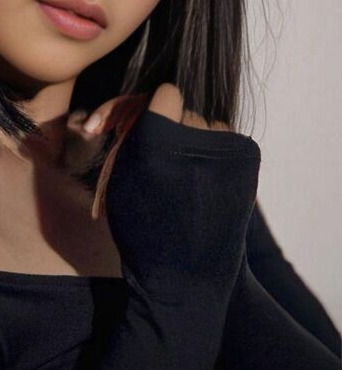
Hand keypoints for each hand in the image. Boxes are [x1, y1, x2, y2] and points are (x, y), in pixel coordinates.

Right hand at [83, 84, 260, 307]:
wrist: (185, 276)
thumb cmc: (142, 228)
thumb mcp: (121, 179)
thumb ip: (132, 136)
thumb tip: (148, 106)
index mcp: (156, 140)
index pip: (166, 93)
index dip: (156, 110)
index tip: (152, 127)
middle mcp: (194, 138)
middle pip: (186, 111)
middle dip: (175, 129)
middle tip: (168, 162)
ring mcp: (226, 150)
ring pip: (209, 124)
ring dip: (199, 140)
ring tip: (190, 175)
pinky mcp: (249, 161)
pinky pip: (229, 141)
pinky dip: (219, 154)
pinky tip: (209, 181)